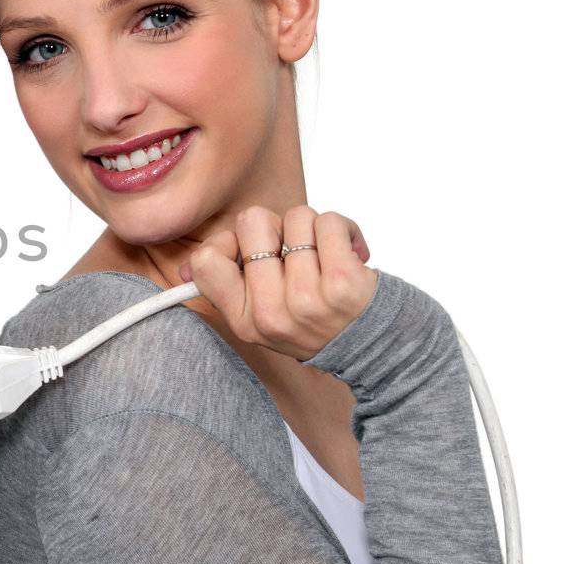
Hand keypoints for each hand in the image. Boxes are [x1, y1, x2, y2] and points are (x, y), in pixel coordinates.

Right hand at [179, 205, 375, 361]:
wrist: (374, 346)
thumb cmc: (316, 322)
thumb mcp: (261, 317)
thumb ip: (228, 286)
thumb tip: (189, 268)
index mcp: (243, 320)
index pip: (207, 260)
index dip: (228, 241)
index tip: (251, 252)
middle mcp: (270, 313)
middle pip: (251, 221)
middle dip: (275, 226)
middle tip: (293, 253)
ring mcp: (306, 298)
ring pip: (296, 216)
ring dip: (313, 229)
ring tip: (324, 256)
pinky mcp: (343, 281)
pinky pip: (329, 221)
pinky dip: (342, 229)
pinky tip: (348, 252)